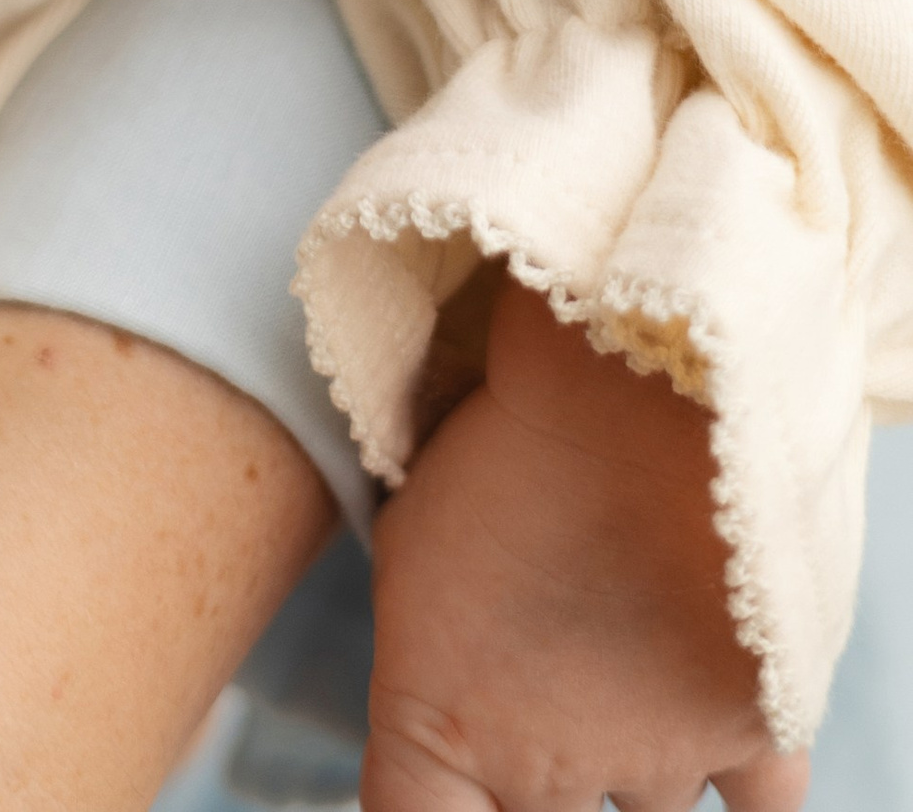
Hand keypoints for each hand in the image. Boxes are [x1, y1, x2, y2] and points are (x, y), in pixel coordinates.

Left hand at [363, 282, 809, 811]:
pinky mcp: (749, 734)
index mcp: (443, 729)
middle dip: (540, 761)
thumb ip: (423, 631)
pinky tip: (714, 726)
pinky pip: (758, 806)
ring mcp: (653, 760)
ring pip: (646, 800)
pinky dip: (743, 784)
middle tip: (550, 674)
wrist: (628, 399)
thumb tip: (442, 654)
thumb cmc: (500, 449)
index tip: (457, 776)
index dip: (431, 811)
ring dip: (634, 741)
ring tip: (627, 644)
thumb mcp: (409, 534)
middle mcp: (543, 771)